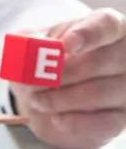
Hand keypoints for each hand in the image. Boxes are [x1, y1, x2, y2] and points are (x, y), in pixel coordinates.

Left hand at [11, 8, 125, 148]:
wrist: (51, 95)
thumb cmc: (48, 60)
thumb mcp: (35, 44)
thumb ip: (31, 42)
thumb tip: (31, 47)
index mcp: (109, 27)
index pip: (105, 26)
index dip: (85, 36)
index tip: (64, 46)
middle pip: (96, 63)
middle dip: (57, 75)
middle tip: (31, 83)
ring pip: (95, 93)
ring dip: (58, 100)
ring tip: (37, 100)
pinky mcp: (123, 117)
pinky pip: (101, 123)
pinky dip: (73, 122)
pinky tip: (56, 119)